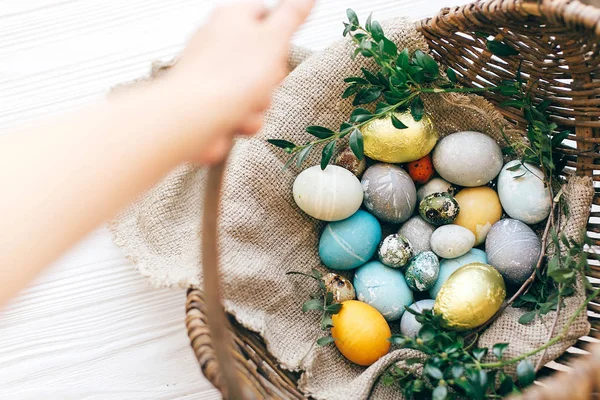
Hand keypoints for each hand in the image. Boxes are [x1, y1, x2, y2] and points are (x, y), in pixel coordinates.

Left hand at [162, 0, 314, 163]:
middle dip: (272, 77)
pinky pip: (243, 112)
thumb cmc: (228, 77)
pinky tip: (235, 118)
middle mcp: (219, 44)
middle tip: (266, 77)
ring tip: (247, 102)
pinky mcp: (212, 104)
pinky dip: (245, 119)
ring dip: (260, 103)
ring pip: (257, 90)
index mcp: (231, 18)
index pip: (265, 13)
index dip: (281, 33)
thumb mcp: (273, 38)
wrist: (194, 118)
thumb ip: (293, 14)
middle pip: (265, 59)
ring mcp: (215, 76)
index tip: (284, 45)